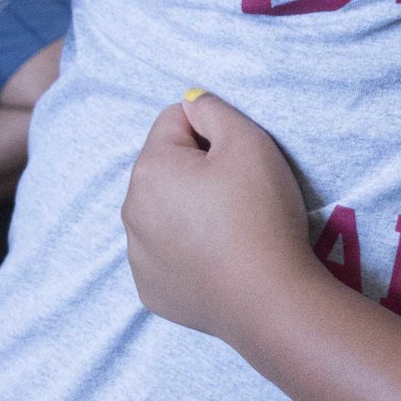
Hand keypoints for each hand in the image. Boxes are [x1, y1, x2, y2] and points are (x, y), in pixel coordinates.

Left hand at [123, 92, 319, 343]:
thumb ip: (213, 109)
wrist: (269, 298)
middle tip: (240, 193)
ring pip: (164, 211)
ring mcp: (137, 256)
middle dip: (197, 171)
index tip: (239, 159)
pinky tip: (219, 257)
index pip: (175, 121)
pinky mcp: (151, 290)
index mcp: (149, 169)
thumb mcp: (248, 141)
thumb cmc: (260, 213)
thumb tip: (191, 102)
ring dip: (190, 210)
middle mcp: (131, 211)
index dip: (213, 131)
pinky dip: (188, 250)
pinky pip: (166, 253)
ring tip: (232, 228)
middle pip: (166, 168)